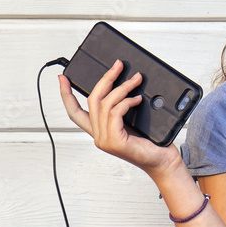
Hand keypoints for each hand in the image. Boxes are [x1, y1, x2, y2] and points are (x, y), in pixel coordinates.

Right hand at [58, 60, 180, 176]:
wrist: (163, 161)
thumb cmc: (151, 143)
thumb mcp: (132, 122)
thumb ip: (122, 109)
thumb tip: (125, 84)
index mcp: (99, 131)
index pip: (75, 112)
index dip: (66, 95)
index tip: (62, 78)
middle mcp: (98, 136)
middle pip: (92, 100)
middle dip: (105, 79)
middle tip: (117, 65)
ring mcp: (105, 140)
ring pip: (105, 104)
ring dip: (122, 87)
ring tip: (136, 80)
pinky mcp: (115, 141)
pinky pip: (115, 113)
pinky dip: (127, 102)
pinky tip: (137, 99)